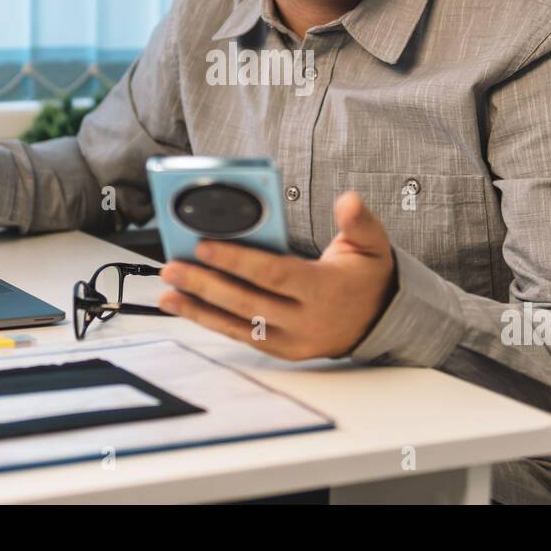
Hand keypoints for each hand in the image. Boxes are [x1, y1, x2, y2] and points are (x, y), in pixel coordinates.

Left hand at [157, 191, 397, 359]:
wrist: (383, 320)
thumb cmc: (368, 276)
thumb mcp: (373, 244)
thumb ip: (360, 221)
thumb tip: (348, 199)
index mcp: (325, 289)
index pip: (273, 274)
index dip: (237, 261)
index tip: (204, 246)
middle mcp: (306, 320)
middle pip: (247, 302)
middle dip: (205, 284)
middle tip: (172, 266)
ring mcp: (293, 340)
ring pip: (238, 325)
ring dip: (198, 308)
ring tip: (167, 290)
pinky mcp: (282, 351)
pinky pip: (241, 337)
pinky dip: (210, 322)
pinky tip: (184, 307)